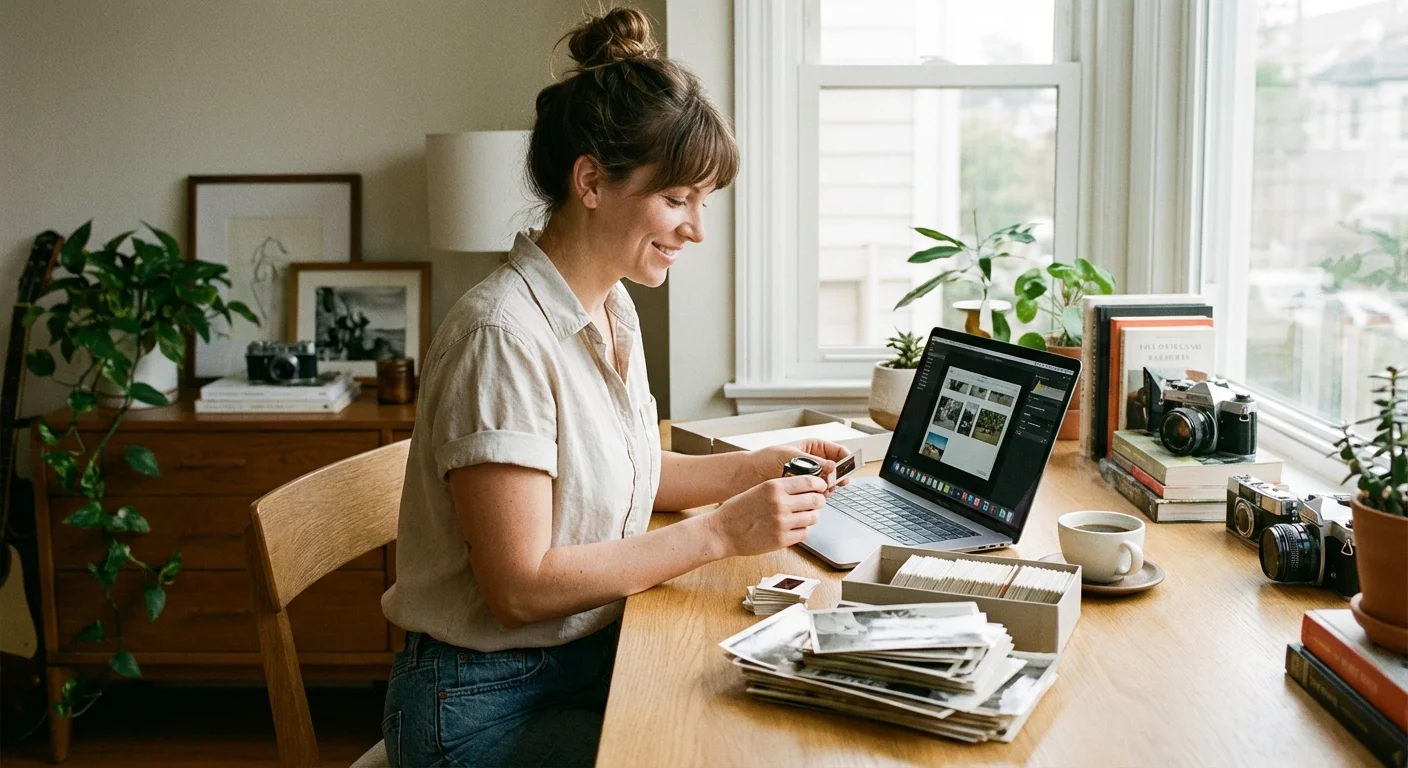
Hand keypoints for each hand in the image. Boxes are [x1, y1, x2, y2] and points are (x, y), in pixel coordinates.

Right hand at [707, 475, 827, 557]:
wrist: (722, 531)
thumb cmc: (738, 510)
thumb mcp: (759, 489)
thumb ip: (782, 488)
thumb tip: (806, 488)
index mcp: (774, 487)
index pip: (810, 482)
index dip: (819, 485)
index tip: (820, 488)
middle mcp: (780, 504)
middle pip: (815, 500)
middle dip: (819, 501)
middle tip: (816, 502)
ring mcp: (782, 523)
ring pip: (813, 518)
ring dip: (812, 516)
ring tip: (804, 515)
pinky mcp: (781, 540)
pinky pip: (804, 533)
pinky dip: (803, 529)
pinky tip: (795, 527)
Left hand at [749, 439, 853, 495]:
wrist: (747, 476)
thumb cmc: (765, 460)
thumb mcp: (791, 456)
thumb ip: (814, 462)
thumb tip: (833, 467)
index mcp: (812, 447)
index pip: (837, 450)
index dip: (845, 458)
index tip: (849, 466)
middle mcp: (814, 462)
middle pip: (837, 468)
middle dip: (838, 475)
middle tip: (837, 481)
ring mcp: (809, 477)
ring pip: (829, 483)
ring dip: (829, 487)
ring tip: (823, 490)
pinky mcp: (803, 491)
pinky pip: (818, 494)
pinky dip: (820, 496)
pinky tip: (816, 497)